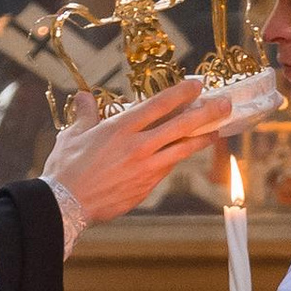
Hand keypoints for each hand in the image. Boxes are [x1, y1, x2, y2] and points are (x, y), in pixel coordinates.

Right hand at [40, 78, 230, 227]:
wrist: (66, 205)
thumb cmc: (66, 169)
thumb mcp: (72, 136)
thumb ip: (85, 114)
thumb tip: (85, 97)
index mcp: (120, 128)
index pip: (159, 104)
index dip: (181, 93)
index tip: (197, 85)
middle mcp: (138, 145)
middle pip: (181, 125)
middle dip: (206, 112)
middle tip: (224, 103)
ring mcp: (146, 168)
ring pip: (183, 149)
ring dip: (202, 137)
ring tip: (217, 129)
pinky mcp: (147, 186)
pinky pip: (168, 167)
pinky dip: (178, 157)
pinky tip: (185, 151)